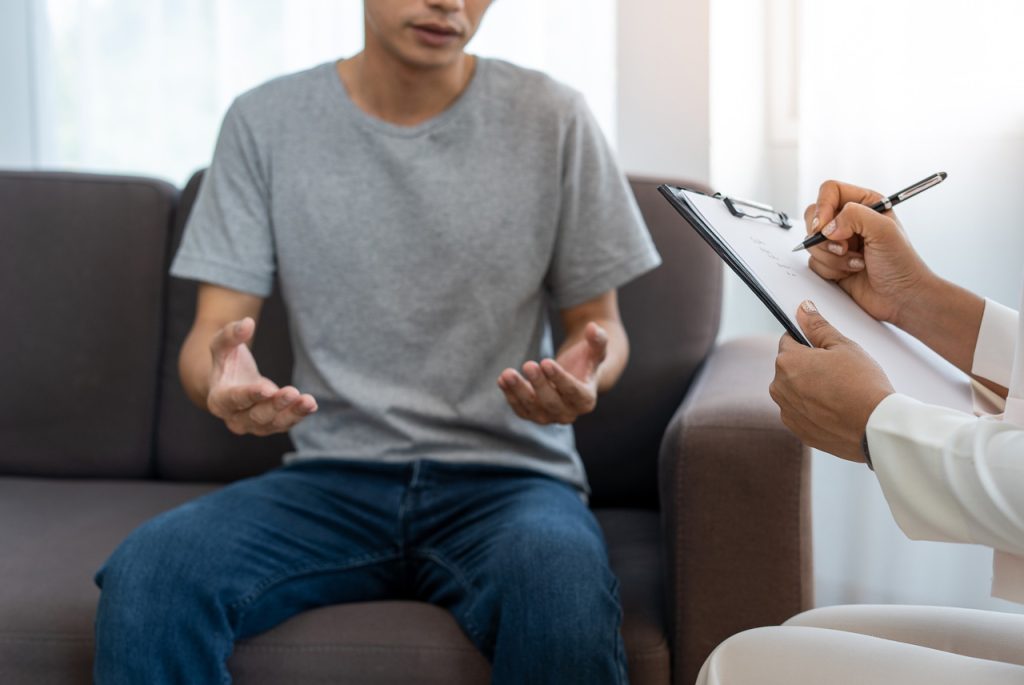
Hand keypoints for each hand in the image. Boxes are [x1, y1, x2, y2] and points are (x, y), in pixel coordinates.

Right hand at [206, 317, 317, 435]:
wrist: (232, 382)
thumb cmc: (226, 362)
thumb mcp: (222, 345)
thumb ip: (231, 334)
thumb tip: (247, 323)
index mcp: (218, 400)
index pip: (234, 400)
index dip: (250, 395)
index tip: (267, 388)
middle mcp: (234, 419)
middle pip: (256, 416)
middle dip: (275, 405)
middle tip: (292, 392)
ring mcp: (253, 426)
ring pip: (274, 424)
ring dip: (292, 413)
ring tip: (308, 401)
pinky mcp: (270, 425)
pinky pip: (285, 424)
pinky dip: (298, 415)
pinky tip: (311, 405)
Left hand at [497, 322, 607, 424]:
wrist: (574, 376)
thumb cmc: (585, 362)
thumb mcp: (595, 350)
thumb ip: (597, 340)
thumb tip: (592, 327)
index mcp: (586, 401)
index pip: (573, 392)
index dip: (559, 378)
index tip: (546, 362)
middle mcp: (568, 414)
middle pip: (551, 402)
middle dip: (538, 384)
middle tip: (528, 364)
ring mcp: (549, 417)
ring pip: (532, 407)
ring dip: (518, 391)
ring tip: (507, 374)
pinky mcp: (532, 415)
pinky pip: (520, 408)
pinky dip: (510, 395)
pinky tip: (501, 380)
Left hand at [770, 301, 893, 461]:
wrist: (876, 427)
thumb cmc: (863, 384)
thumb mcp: (843, 346)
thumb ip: (818, 326)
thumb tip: (803, 309)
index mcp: (787, 362)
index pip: (788, 341)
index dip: (807, 341)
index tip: (824, 349)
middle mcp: (779, 387)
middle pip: (790, 367)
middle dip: (808, 366)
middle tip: (838, 371)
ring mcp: (787, 411)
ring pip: (794, 391)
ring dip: (809, 388)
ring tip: (839, 391)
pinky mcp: (798, 430)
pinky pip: (801, 412)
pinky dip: (814, 409)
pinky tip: (836, 409)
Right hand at [804, 180, 934, 325]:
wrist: (902, 297)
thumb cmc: (902, 264)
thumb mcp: (884, 230)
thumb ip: (855, 216)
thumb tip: (828, 227)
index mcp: (865, 204)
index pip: (830, 191)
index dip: (822, 207)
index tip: (825, 226)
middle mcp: (850, 221)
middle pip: (814, 217)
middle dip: (825, 237)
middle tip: (844, 247)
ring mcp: (839, 242)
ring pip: (812, 242)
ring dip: (832, 257)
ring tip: (856, 263)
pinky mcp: (832, 262)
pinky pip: (814, 262)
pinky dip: (830, 270)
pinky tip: (851, 272)